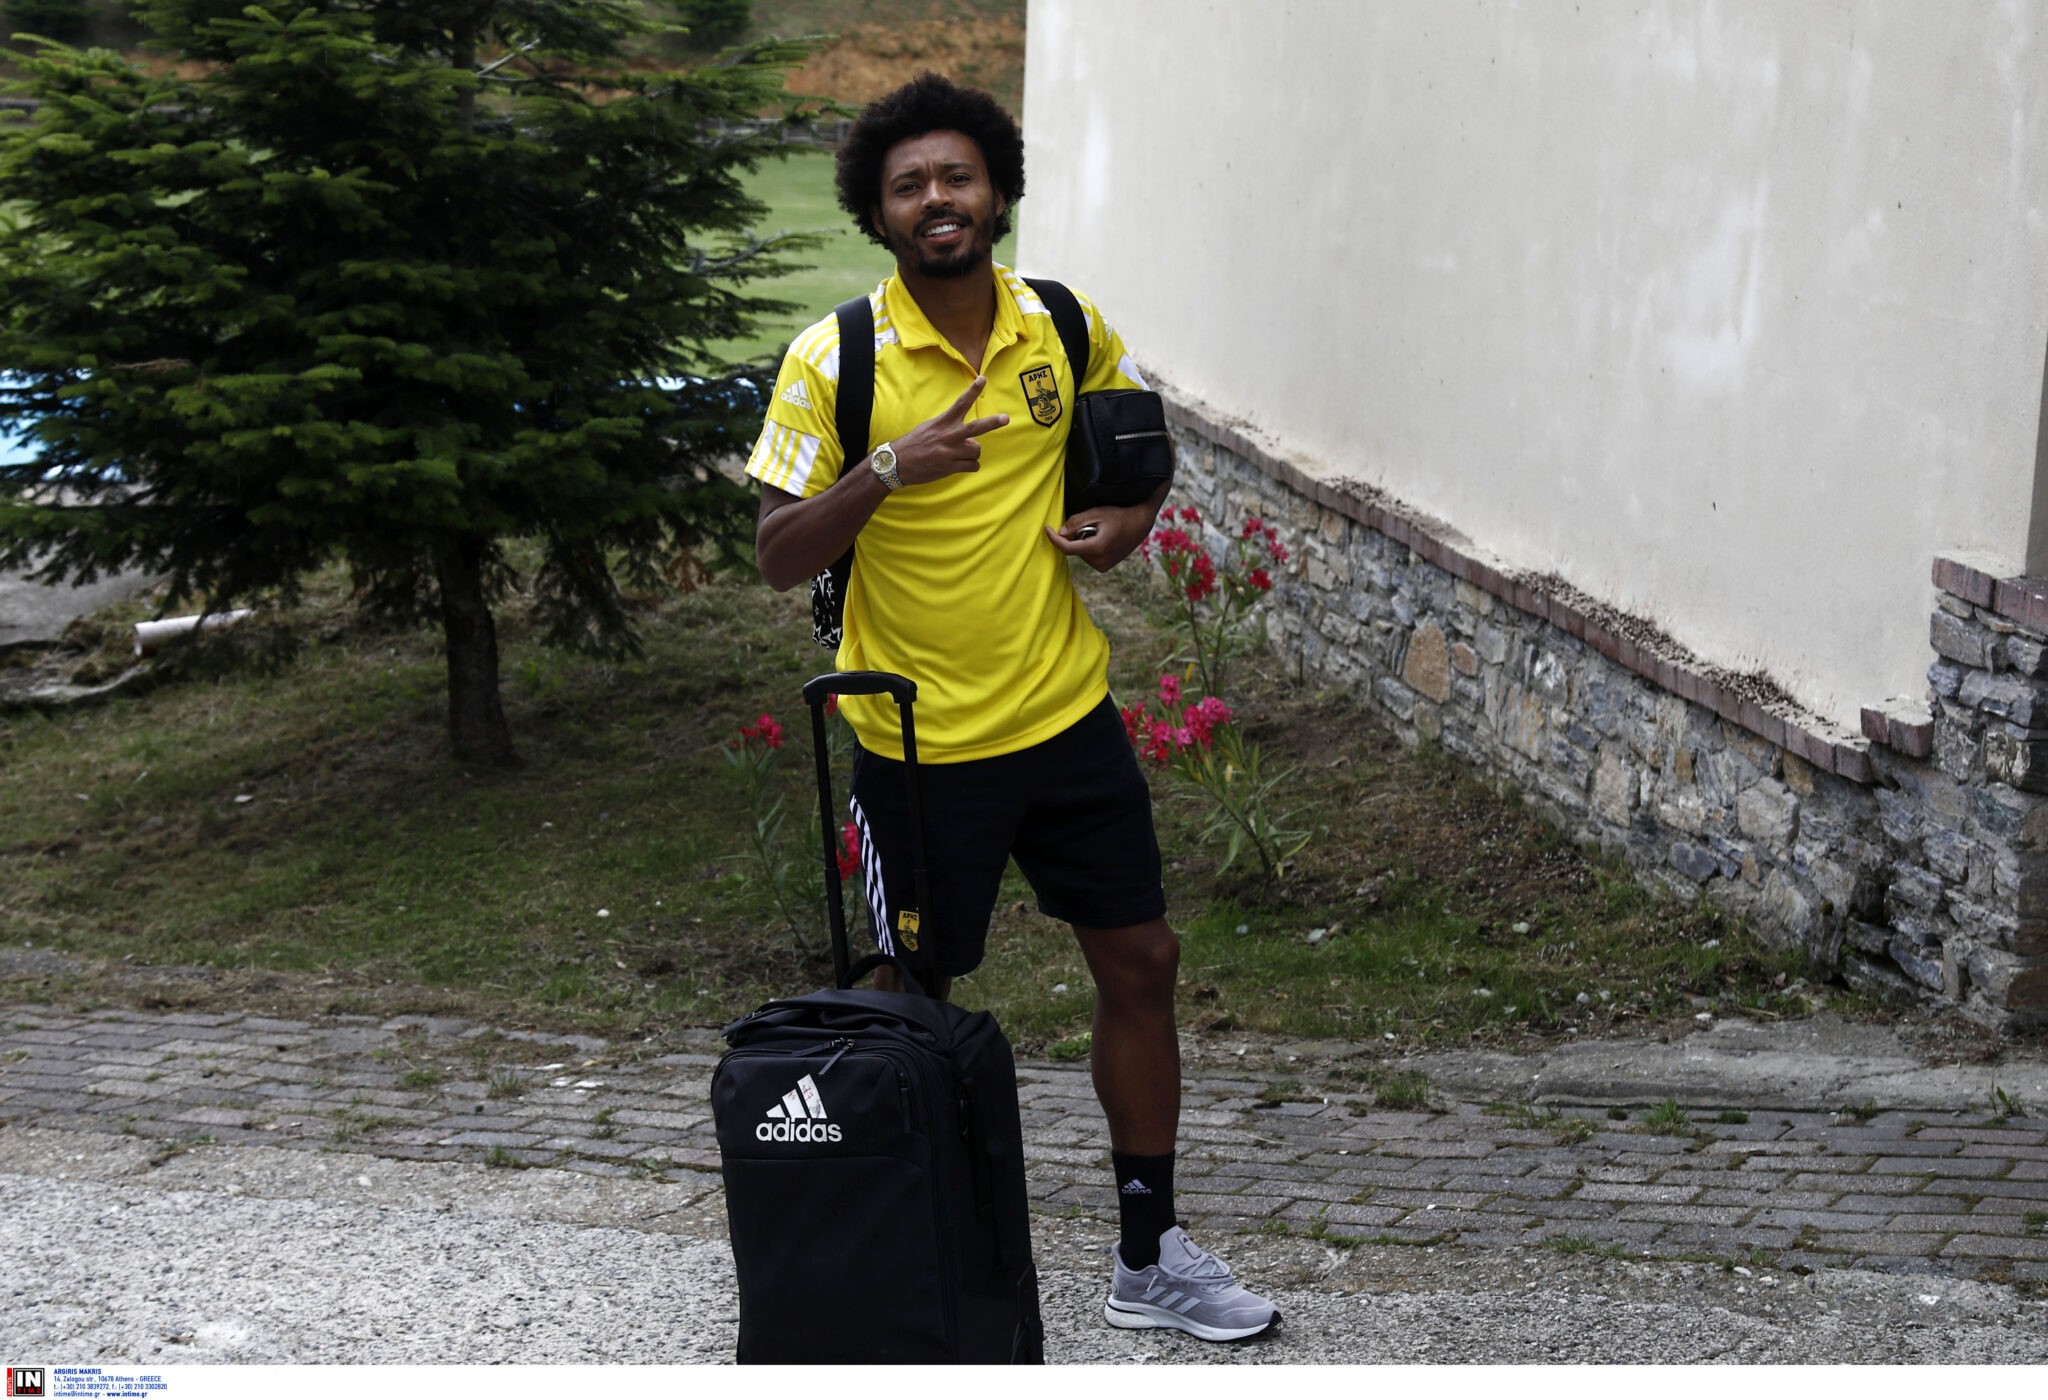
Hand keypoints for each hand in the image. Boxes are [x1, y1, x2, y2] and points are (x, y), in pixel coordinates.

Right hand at [890, 376, 1008, 485]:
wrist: (896, 463)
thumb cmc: (913, 444)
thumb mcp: (929, 428)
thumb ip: (949, 429)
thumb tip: (969, 437)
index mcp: (942, 422)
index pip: (960, 403)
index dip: (973, 391)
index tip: (983, 379)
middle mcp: (948, 436)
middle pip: (976, 428)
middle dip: (993, 422)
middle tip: (1006, 418)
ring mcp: (949, 452)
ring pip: (976, 450)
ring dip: (973, 453)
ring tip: (963, 454)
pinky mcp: (949, 467)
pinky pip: (972, 466)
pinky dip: (971, 466)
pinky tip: (962, 465)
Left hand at [1043, 504, 1152, 572]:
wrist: (1140, 524)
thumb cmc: (1119, 515)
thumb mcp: (1096, 513)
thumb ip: (1077, 522)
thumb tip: (1060, 533)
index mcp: (1096, 548)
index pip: (1067, 548)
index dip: (1054, 539)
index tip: (1046, 529)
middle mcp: (1099, 561)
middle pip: (1074, 549)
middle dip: (1076, 536)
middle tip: (1091, 525)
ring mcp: (1102, 566)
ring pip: (1081, 553)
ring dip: (1084, 542)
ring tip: (1100, 532)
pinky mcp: (1104, 567)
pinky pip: (1088, 556)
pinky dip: (1090, 547)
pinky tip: (1103, 539)